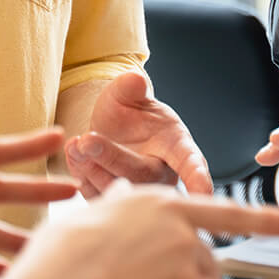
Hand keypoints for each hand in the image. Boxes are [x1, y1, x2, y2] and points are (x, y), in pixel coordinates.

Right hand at [1, 180, 278, 278]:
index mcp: (160, 205)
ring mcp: (184, 268)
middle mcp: (180, 232)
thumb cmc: (57, 262)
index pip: (224, 211)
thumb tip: (127, 197)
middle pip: (205, 261)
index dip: (262, 219)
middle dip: (185, 274)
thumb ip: (119, 206)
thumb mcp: (86, 218)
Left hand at [65, 71, 214, 196]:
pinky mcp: (111, 198)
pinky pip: (95, 194)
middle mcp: (160, 172)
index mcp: (176, 145)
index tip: (204, 192)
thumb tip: (136, 80)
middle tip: (87, 139)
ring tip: (76, 143)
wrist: (107, 126)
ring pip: (116, 189)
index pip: (191, 162)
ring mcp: (135, 189)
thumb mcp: (128, 92)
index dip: (198, 176)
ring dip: (91, 167)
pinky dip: (80, 174)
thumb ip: (131, 87)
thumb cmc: (128, 110)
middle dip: (111, 157)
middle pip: (141, 175)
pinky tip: (74, 152)